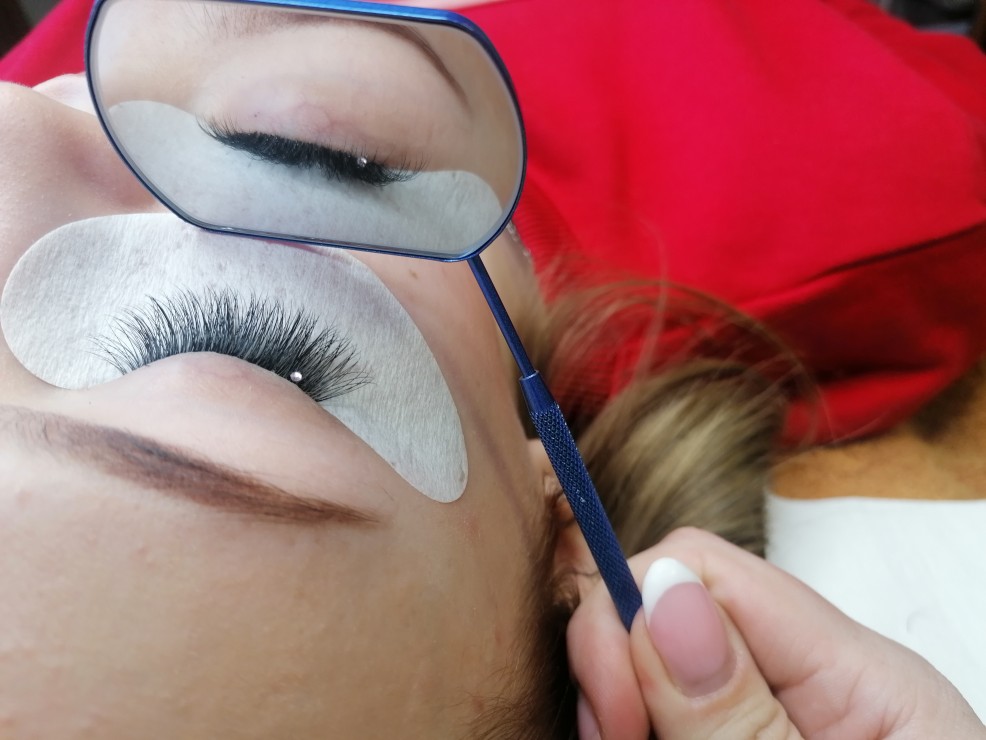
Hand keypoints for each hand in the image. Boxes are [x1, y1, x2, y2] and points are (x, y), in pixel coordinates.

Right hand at [568, 527, 984, 738]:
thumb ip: (739, 715)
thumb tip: (659, 589)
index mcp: (858, 673)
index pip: (704, 567)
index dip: (630, 619)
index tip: (611, 722)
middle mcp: (821, 686)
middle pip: (670, 619)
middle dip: (620, 685)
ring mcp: (785, 725)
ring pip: (660, 685)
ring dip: (629, 726)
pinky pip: (681, 726)